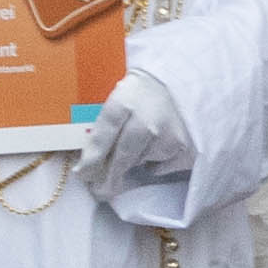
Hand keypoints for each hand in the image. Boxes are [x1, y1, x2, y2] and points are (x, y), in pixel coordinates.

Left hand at [76, 67, 191, 210]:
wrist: (185, 76)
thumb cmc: (145, 88)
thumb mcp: (121, 93)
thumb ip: (107, 121)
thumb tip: (90, 159)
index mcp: (125, 100)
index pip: (102, 137)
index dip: (91, 160)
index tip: (83, 175)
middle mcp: (146, 120)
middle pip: (121, 157)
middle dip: (108, 176)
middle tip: (99, 190)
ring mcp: (168, 136)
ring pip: (141, 161)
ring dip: (134, 161)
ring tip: (140, 144)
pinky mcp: (185, 148)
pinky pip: (161, 166)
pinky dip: (156, 162)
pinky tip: (158, 145)